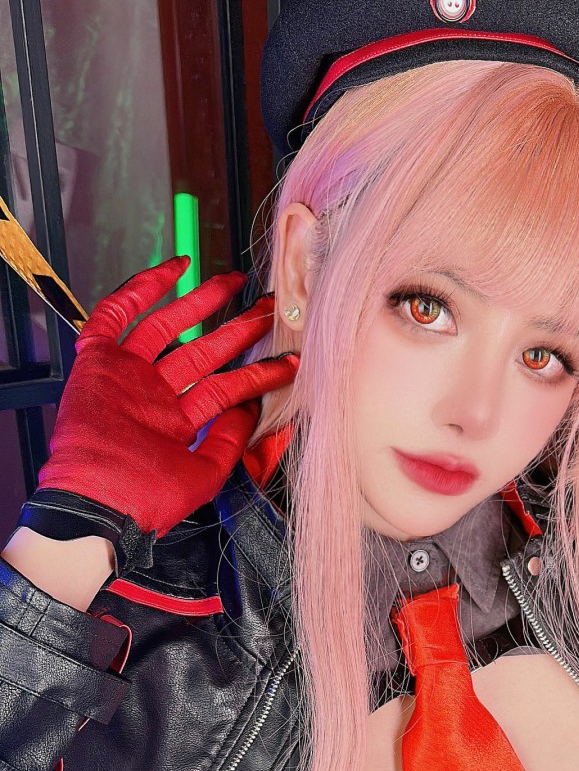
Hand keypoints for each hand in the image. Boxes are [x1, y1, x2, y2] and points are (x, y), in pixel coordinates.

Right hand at [37, 256, 297, 537]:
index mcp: (176, 424)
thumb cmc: (144, 499)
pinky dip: (141, 289)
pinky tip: (175, 269)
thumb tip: (252, 405)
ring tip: (236, 283)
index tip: (287, 360)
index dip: (257, 373)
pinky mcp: (98, 361)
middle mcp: (153, 395)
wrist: (100, 501)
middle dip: (237, 328)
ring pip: (167, 326)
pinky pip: (116, 314)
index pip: (224, 388)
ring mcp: (127, 376)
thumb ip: (230, 439)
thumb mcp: (205, 474)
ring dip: (201, 302)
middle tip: (266, 309)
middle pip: (201, 350)